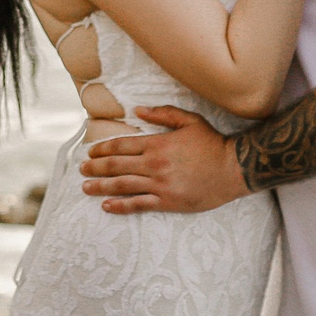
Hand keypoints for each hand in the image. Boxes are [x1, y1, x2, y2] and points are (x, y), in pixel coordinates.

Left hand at [80, 106, 249, 212]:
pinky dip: (120, 206)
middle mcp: (154, 164)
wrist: (233, 168)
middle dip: (95, 167)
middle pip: (116, 166)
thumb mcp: (189, 121)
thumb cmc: (212, 143)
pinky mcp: (168, 202)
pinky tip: (106, 206)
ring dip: (100, 186)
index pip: (122, 145)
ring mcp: (160, 184)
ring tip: (85, 188)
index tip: (90, 151)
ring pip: (122, 186)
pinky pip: (138, 204)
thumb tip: (137, 110)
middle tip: (81, 170)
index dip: (103, 148)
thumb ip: (162, 114)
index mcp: (158, 143)